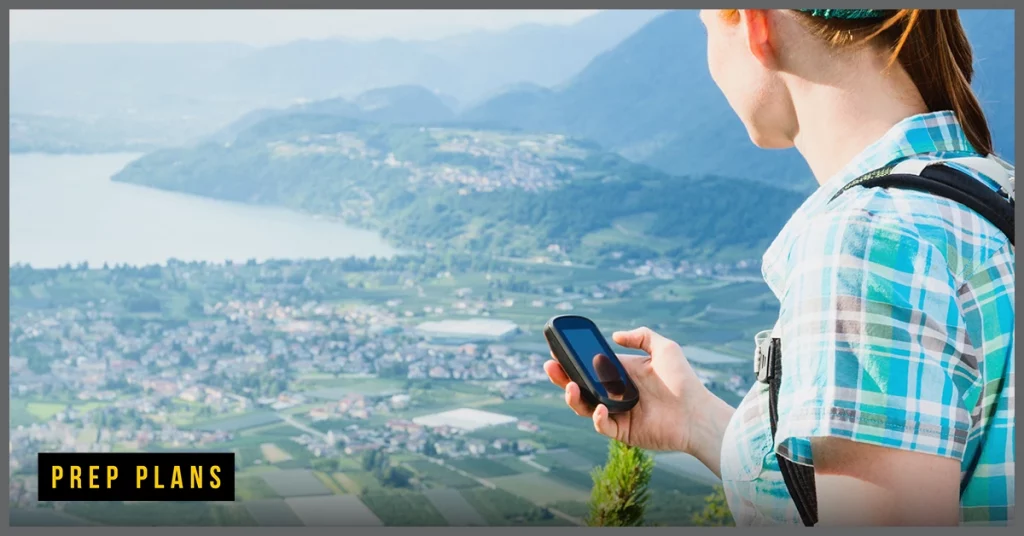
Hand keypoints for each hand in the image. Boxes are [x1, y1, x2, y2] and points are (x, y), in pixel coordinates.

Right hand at [544, 326, 717, 453]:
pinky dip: (597, 418)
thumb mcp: (664, 348)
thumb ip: (641, 336)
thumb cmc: (683, 380)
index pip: (589, 367)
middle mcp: (615, 393)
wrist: (697, 412)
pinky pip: (603, 426)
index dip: (571, 360)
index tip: (557, 350)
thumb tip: (614, 336)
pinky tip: (601, 409)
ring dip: (573, 398)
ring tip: (571, 387)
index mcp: (620, 374)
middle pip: (580, 387)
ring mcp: (618, 414)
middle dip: (562, 378)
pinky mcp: (623, 432)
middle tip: (551, 366)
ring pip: (585, 407)